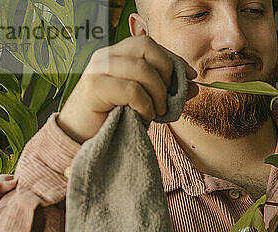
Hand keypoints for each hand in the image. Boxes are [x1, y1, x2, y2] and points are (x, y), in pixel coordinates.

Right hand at [57, 35, 198, 143]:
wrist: (82, 140)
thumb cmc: (114, 120)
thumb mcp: (146, 103)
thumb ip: (168, 92)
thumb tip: (195, 85)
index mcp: (117, 55)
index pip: (149, 44)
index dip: (173, 58)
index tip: (191, 77)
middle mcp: (105, 56)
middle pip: (146, 47)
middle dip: (166, 74)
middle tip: (167, 99)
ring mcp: (97, 70)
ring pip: (142, 69)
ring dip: (158, 93)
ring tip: (157, 112)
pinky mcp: (94, 88)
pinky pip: (131, 90)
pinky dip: (145, 104)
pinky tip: (145, 116)